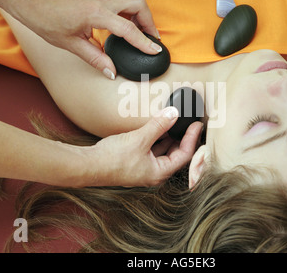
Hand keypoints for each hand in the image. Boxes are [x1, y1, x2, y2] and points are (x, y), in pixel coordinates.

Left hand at [18, 0, 161, 78]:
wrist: (35, 3)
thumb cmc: (49, 23)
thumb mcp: (72, 45)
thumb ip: (96, 58)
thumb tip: (112, 72)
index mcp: (95, 14)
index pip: (128, 29)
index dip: (144, 42)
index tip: (155, 50)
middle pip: (138, 4)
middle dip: (149, 21)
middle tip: (150, 38)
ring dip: (141, 8)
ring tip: (139, 25)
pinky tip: (127, 8)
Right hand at [77, 107, 202, 186]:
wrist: (89, 165)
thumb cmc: (112, 159)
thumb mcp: (139, 139)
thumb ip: (158, 125)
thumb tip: (173, 114)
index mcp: (160, 172)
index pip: (185, 155)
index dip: (192, 138)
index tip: (197, 124)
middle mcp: (154, 173)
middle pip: (176, 154)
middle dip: (181, 137)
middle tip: (187, 122)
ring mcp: (145, 168)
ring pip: (163, 151)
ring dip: (168, 137)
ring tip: (172, 121)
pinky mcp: (136, 162)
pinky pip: (152, 149)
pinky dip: (156, 138)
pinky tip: (155, 127)